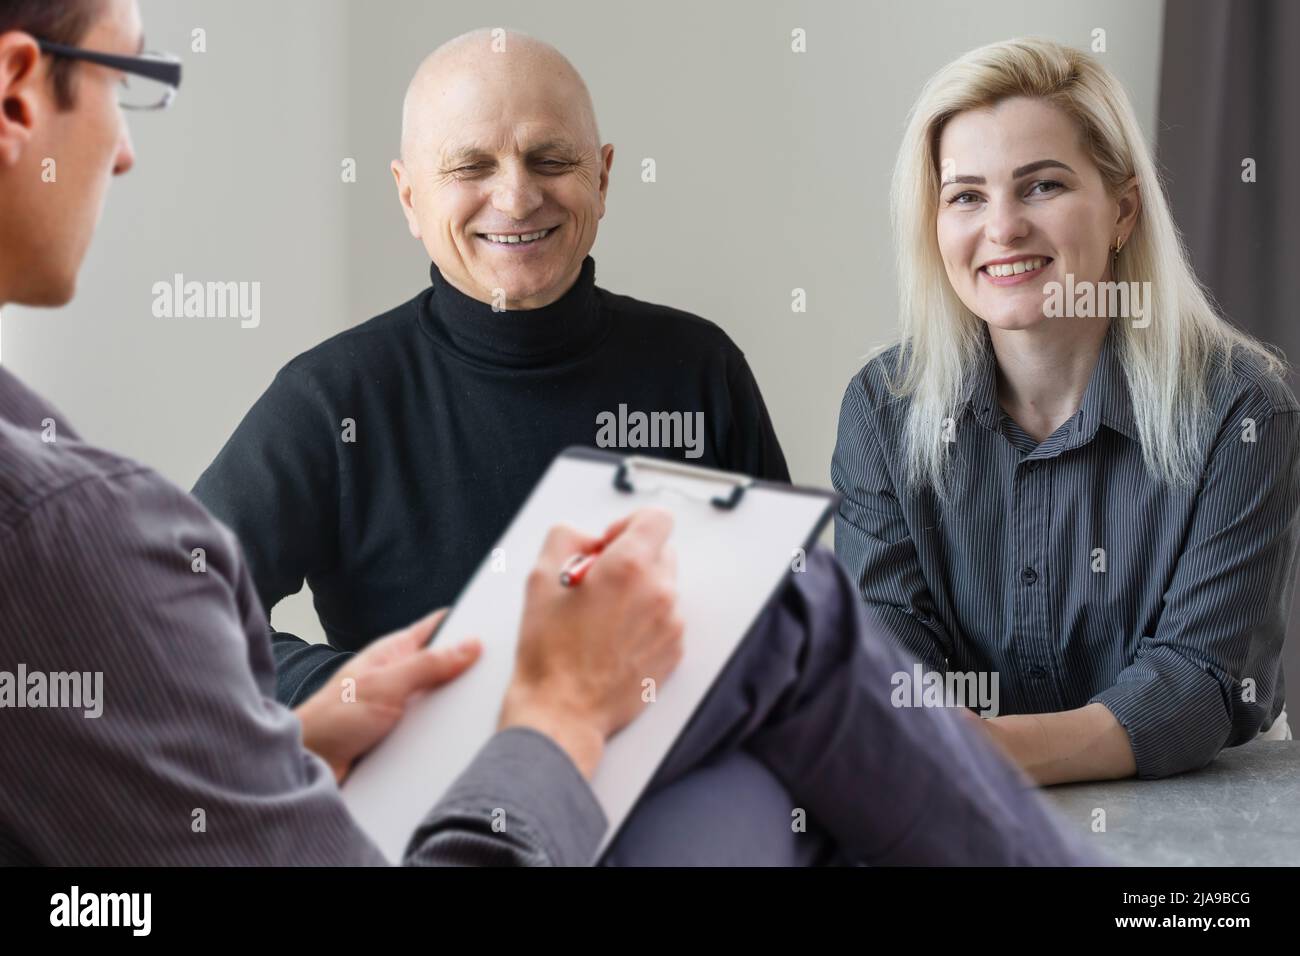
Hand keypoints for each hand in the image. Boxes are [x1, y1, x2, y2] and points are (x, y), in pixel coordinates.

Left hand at [296, 609, 481, 782]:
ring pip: (441, 700)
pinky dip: (444, 732)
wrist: (309, 765)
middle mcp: (399, 675)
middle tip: (497, 674)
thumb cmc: (333, 718)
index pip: (437, 627)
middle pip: (445, 665)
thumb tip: (469, 645)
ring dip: (455, 708)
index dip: (464, 621)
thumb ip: (428, 665)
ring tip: (477, 712)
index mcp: (394, 652)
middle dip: (468, 670)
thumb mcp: (387, 685)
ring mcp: (401, 705)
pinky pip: (432, 728)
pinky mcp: (401, 733)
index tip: (494, 621)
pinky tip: (458, 740)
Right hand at [499, 507, 684, 778]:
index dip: (630, 524)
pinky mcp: (674, 650)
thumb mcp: (540, 577)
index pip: (657, 518)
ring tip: (602, 618)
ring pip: (662, 586)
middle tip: (598, 583)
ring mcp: (671, 623)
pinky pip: (665, 618)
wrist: (563, 710)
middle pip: (661, 551)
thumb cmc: (550, 652)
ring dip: (638, 591)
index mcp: (629, 566)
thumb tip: (589, 538)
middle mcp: (659, 591)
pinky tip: (613, 639)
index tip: (609, 543)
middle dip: (632, 559)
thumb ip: (567, 537)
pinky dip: (645, 620)